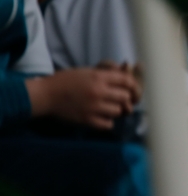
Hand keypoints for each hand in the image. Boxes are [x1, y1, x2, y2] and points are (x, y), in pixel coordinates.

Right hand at [25, 66, 141, 129]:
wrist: (46, 95)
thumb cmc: (67, 80)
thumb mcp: (88, 71)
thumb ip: (107, 73)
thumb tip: (127, 71)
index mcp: (99, 77)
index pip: (128, 81)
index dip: (133, 86)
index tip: (132, 90)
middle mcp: (98, 91)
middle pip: (126, 97)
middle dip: (126, 99)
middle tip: (121, 100)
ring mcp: (93, 107)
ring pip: (119, 111)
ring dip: (116, 110)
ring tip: (109, 108)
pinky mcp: (87, 120)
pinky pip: (108, 124)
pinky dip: (108, 122)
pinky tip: (102, 117)